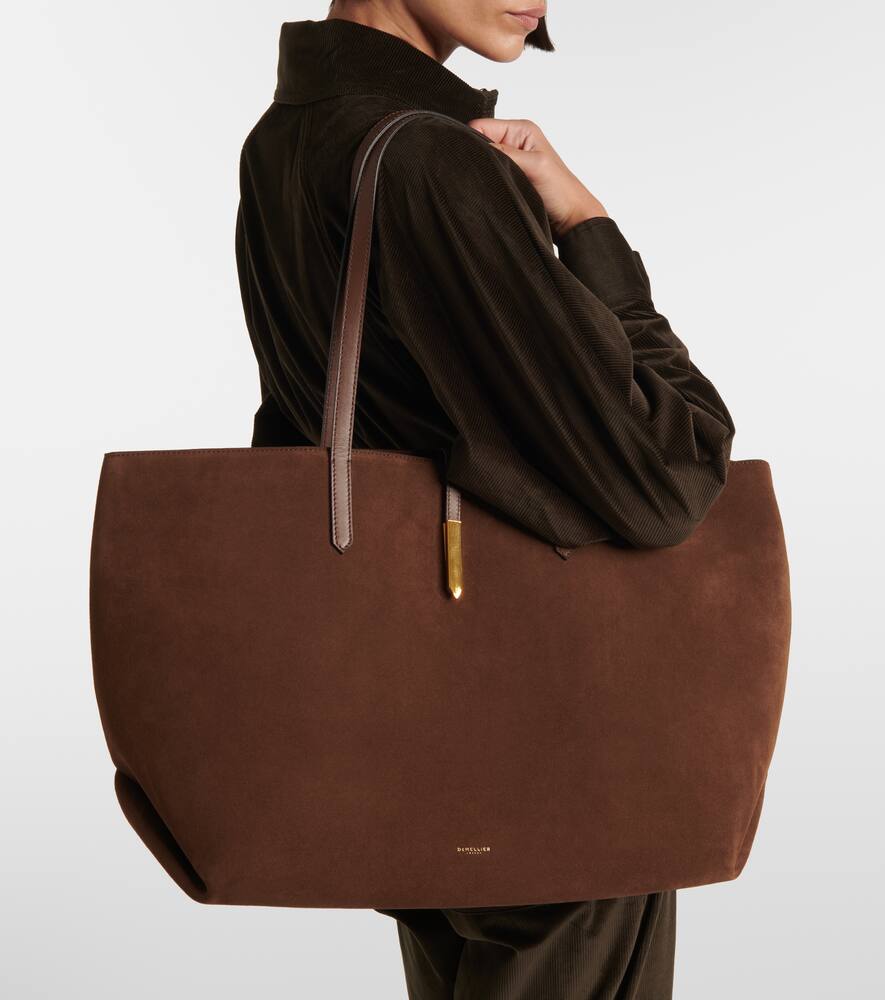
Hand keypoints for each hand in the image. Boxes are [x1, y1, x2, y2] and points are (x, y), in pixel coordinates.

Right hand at [467, 117, 607, 238]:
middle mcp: (514, 142)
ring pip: (484, 162)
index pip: (482, 126)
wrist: (570, 220)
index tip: (473, 157)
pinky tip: (493, 190)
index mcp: (521, 130)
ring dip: (484, 172)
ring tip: (493, 184)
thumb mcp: (534, 165)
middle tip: (485, 174)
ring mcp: (512, 161)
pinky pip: (490, 176)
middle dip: (477, 157)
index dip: (472, 140)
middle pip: (480, 143)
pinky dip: (488, 183)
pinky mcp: (510, 179)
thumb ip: (505, 153)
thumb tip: (477, 147)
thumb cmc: (561, 191)